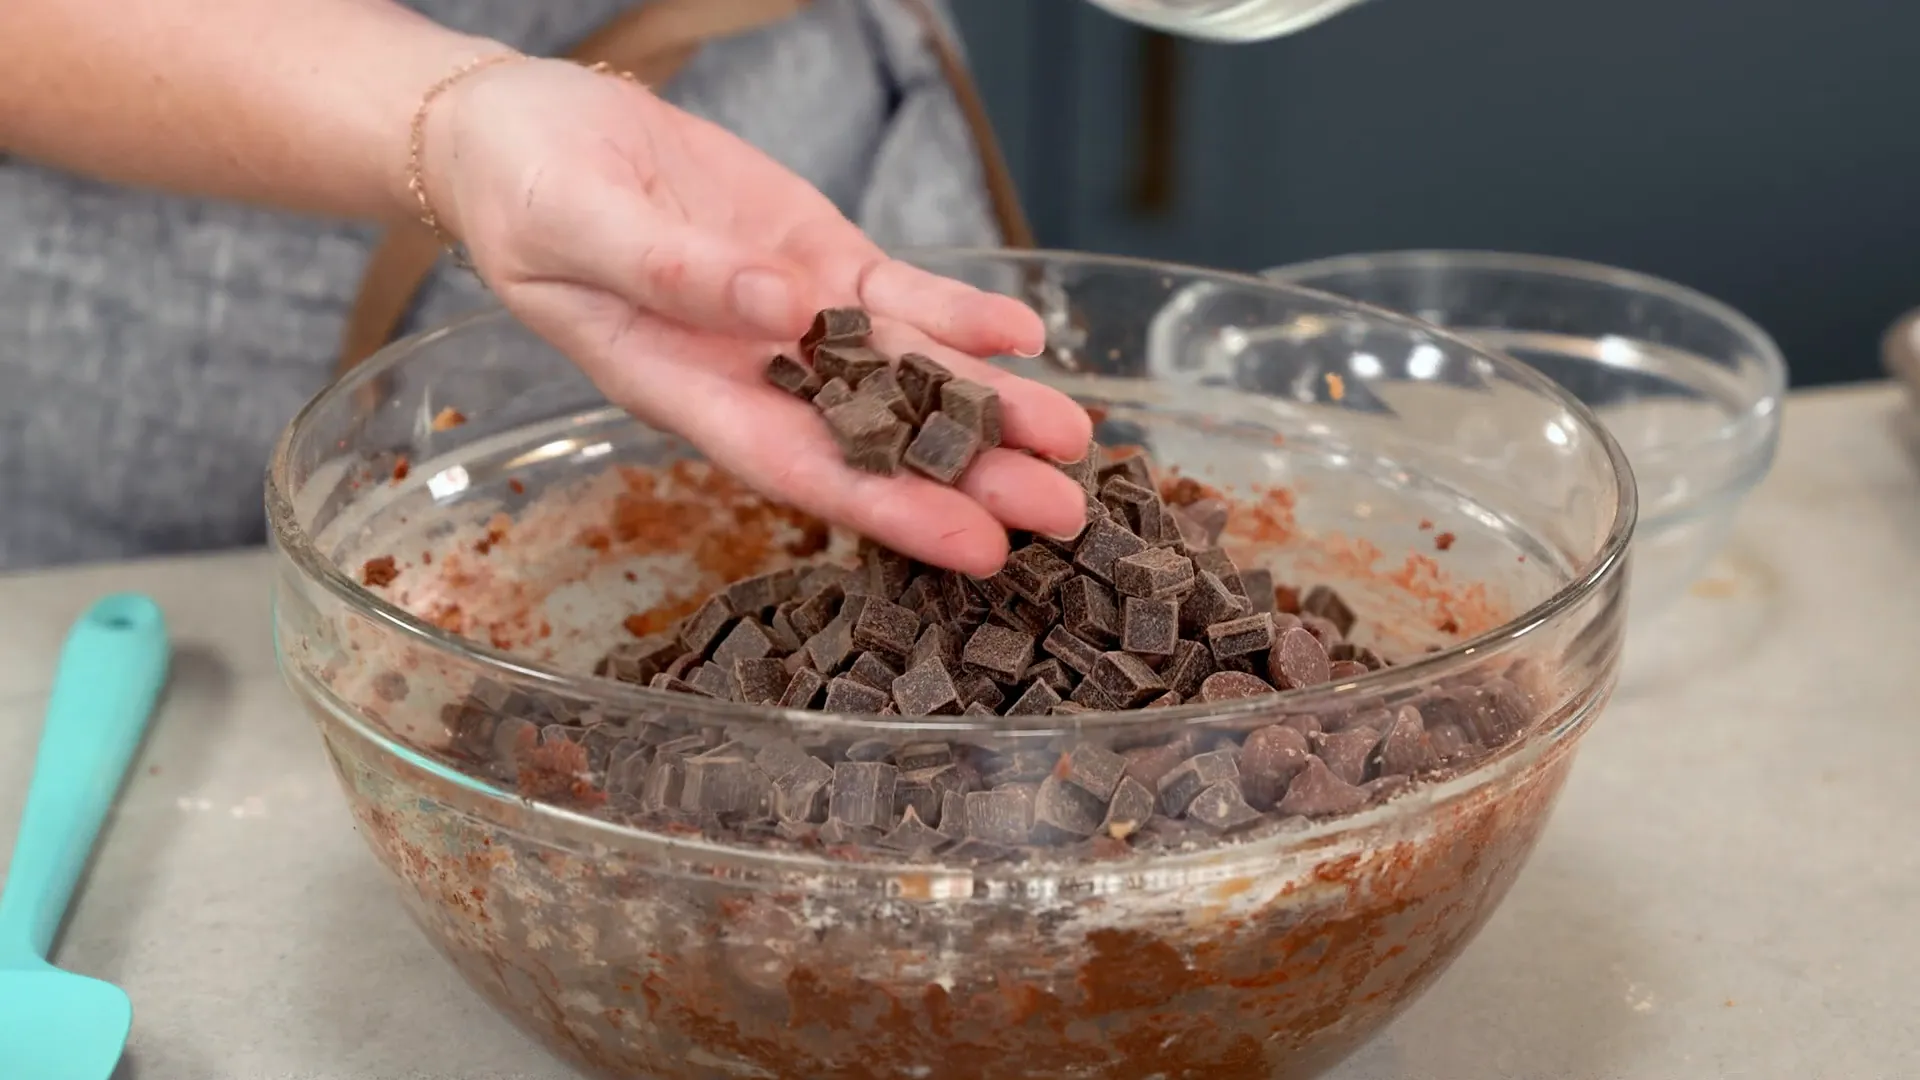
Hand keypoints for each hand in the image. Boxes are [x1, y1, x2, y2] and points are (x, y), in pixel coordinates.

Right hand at [420, 57, 1091, 576]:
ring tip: (1073, 436)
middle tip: (1063, 515)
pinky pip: (900, 295)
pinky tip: (1023, 334)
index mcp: (684, 393)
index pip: (800, 469)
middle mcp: (753, 374)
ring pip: (908, 372)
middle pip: (876, 439)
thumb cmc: (526, 189)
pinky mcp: (819, 261)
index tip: (974, 547)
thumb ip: (670, 274)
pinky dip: (959, 314)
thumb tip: (777, 310)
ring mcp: (796, 318)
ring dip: (989, 405)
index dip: (888, 511)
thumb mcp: (576, 225)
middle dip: (970, 477)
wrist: (530, 129)